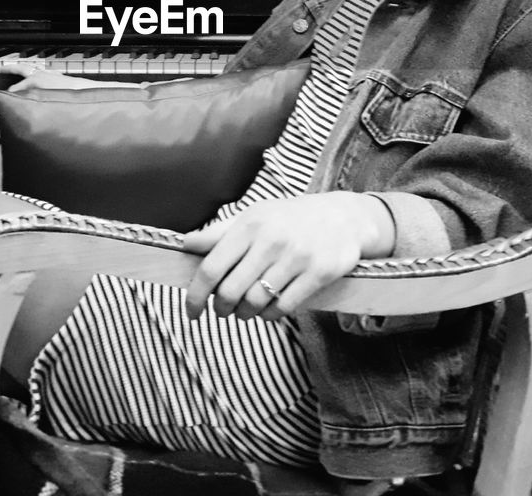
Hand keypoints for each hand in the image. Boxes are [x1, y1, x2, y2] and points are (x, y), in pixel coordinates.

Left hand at [180, 193, 394, 322]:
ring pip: (256, 303)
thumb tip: (186, 244)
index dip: (196, 295)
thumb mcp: (255, 216)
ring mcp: (297, 257)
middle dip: (221, 309)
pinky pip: (284, 307)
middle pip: (231, 292)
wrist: (345, 217)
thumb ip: (220, 232)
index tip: (191, 311)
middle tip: (222, 311)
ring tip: (246, 310)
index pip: (211, 268)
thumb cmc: (291, 218)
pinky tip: (269, 310)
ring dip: (245, 314)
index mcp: (250, 224)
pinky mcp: (319, 273)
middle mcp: (272, 240)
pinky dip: (271, 315)